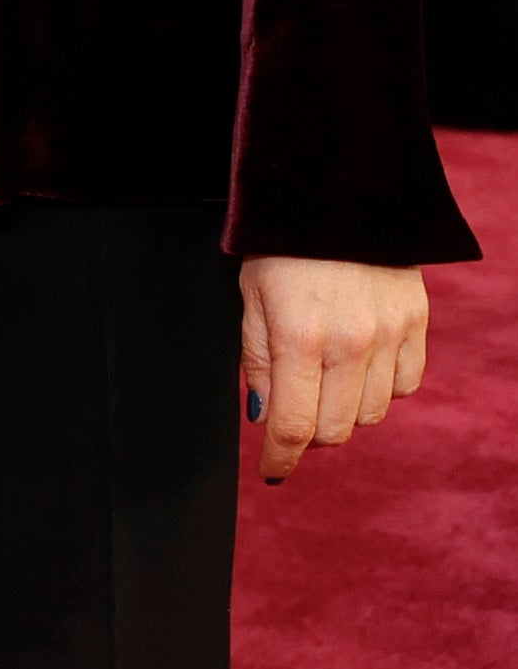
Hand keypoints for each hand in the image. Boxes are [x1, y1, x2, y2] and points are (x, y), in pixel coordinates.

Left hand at [238, 257, 430, 483]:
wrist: (339, 198)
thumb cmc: (281, 247)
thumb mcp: (251, 300)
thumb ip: (258, 362)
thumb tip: (264, 418)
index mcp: (300, 338)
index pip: (294, 425)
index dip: (280, 457)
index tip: (271, 471)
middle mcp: (351, 343)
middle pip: (336, 429)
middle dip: (308, 434)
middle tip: (292, 415)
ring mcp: (390, 335)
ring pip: (372, 414)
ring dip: (344, 414)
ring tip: (322, 385)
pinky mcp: (417, 324)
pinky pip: (404, 386)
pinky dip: (379, 390)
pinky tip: (358, 368)